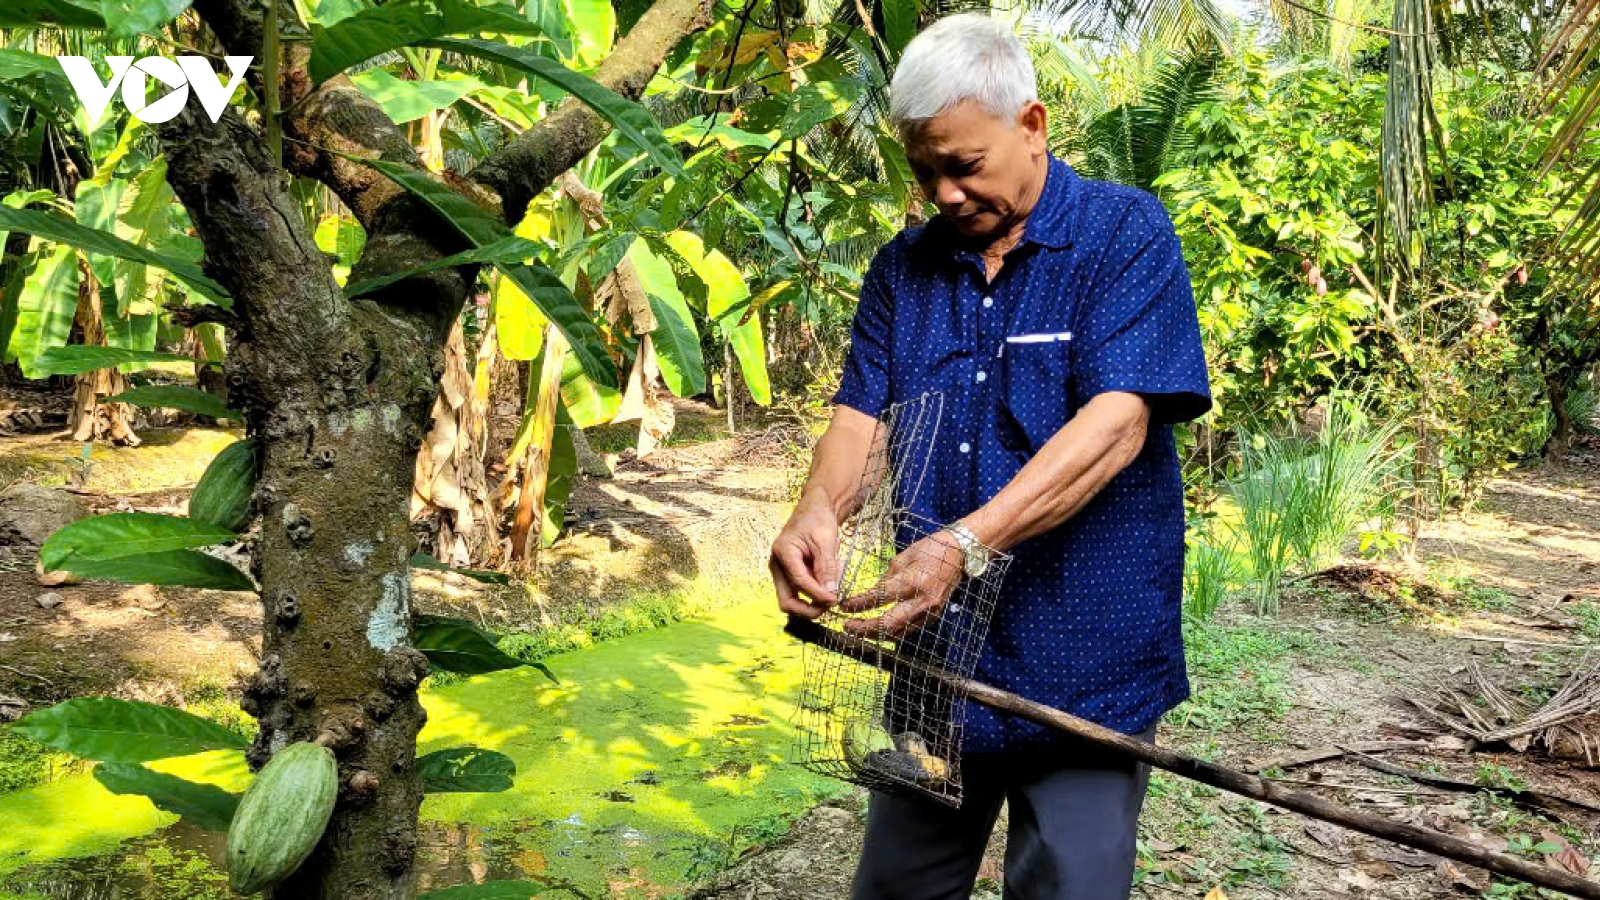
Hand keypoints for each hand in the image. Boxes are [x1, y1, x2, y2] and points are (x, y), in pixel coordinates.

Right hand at [770, 497, 840, 619]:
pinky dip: (817, 590)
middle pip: (787, 602)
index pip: (799, 583)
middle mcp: (777, 565)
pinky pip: (802, 591)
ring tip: (835, 578)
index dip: (818, 595)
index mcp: (783, 552)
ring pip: (795, 599)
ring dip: (816, 597)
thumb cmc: (818, 519)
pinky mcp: (791, 574)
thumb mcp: (826, 540)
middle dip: (809, 609)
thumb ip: (827, 568)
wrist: (815, 508)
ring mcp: (782, 571)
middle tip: (831, 604)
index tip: (836, 599)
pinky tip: (831, 575)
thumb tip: (830, 594)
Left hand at [839, 531, 963, 638]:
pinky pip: (908, 630)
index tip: (843, 605)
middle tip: (847, 626)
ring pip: (898, 632)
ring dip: (876, 634)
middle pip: (888, 624)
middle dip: (865, 628)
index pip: (880, 598)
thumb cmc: (930, 550)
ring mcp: (930, 612)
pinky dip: (892, 632)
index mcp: (913, 582)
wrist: (959, 554)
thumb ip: (886, 579)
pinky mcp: (933, 617)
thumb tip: (870, 594)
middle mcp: (922, 601)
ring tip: (859, 630)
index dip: (859, 604)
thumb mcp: (903, 558)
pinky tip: (879, 630)